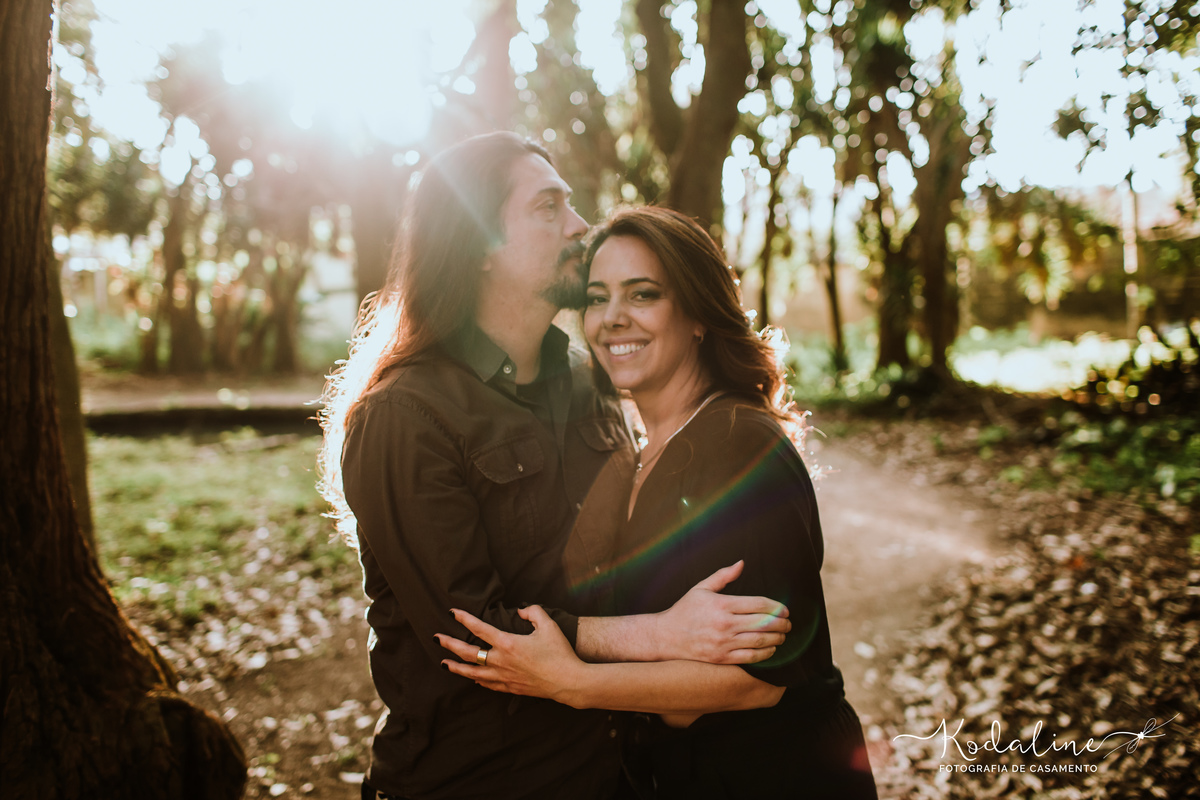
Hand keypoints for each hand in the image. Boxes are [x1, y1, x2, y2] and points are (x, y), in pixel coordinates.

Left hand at [437, 606, 588, 706]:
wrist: (568, 682)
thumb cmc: (560, 652)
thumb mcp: (549, 625)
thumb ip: (533, 612)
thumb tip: (520, 610)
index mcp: (508, 643)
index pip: (479, 628)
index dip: (464, 618)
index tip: (452, 612)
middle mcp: (501, 661)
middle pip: (468, 653)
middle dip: (449, 644)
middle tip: (436, 638)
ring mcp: (504, 677)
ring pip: (472, 673)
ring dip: (456, 667)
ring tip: (444, 664)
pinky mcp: (510, 688)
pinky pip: (487, 684)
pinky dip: (476, 680)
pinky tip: (472, 678)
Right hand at [655, 561, 789, 663]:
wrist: (666, 636)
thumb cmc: (685, 610)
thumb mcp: (701, 588)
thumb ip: (723, 576)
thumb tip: (741, 563)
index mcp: (721, 604)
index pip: (758, 604)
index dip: (776, 607)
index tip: (784, 609)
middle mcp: (724, 624)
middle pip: (763, 623)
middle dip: (781, 623)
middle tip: (788, 623)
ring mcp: (723, 643)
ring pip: (759, 640)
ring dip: (776, 638)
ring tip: (783, 635)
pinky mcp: (722, 658)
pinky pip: (750, 657)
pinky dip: (765, 653)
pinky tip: (771, 648)